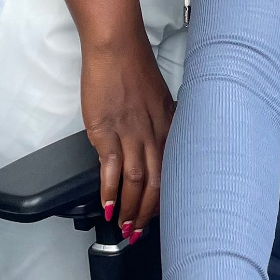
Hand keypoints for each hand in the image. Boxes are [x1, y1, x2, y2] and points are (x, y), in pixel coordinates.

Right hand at [81, 32, 175, 238]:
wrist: (115, 46)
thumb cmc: (134, 68)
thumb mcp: (159, 98)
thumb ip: (161, 123)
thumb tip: (160, 147)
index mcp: (169, 125)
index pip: (173, 170)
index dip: (167, 198)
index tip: (162, 216)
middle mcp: (154, 132)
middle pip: (156, 182)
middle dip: (149, 213)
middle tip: (140, 232)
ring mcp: (130, 133)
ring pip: (136, 181)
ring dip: (130, 208)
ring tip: (124, 226)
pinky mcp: (106, 131)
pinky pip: (111, 168)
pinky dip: (109, 191)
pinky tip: (108, 206)